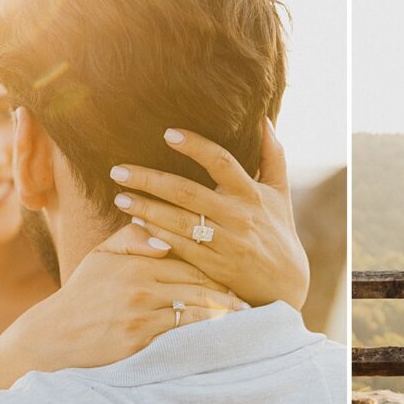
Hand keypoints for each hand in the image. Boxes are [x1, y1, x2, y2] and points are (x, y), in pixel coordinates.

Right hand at [9, 224, 249, 372]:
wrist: (56, 335)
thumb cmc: (84, 292)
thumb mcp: (103, 255)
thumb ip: (133, 236)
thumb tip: (165, 232)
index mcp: (137, 258)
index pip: (188, 254)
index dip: (215, 260)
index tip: (238, 264)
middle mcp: (142, 282)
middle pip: (198, 280)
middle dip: (227, 287)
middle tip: (252, 291)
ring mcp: (141, 311)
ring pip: (195, 306)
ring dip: (224, 310)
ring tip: (246, 313)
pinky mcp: (140, 338)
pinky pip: (183, 331)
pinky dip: (206, 330)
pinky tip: (224, 332)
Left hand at [109, 118, 309, 308]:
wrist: (285, 283)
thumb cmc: (279, 230)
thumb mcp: (280, 192)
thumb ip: (272, 155)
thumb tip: (263, 120)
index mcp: (251, 193)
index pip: (221, 162)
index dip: (195, 146)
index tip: (167, 134)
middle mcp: (238, 216)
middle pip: (188, 192)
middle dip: (150, 180)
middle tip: (118, 170)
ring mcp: (225, 243)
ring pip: (179, 222)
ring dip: (146, 209)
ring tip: (120, 198)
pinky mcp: (214, 267)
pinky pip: (180, 248)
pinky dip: (157, 235)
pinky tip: (137, 225)